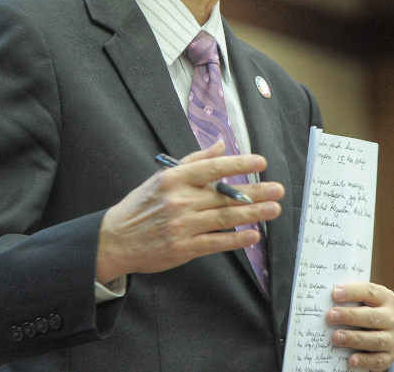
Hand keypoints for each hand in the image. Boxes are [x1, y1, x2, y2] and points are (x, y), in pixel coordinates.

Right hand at [95, 141, 283, 283]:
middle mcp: (180, 201)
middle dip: (255, 192)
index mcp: (174, 179)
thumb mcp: (161, 177)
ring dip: (252, 214)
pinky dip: (236, 240)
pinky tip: (254, 236)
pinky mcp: (184, 249)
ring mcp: (182, 226)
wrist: (115, 239)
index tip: (260, 161)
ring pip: (224, 218)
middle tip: (278, 189)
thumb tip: (219, 145)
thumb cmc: (140, 206)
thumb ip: (193, 161)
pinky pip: (215, 242)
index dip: (238, 163)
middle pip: (224, 195)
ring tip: (274, 209)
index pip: (211, 168)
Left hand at [327, 282, 393, 370]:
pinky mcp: (389, 356)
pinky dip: (364, 360)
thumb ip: (347, 300)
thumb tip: (323, 300)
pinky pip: (378, 360)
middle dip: (350, 316)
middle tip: (331, 316)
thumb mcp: (358, 302)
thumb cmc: (361, 312)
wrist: (375, 333)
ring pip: (375, 339)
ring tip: (336, 337)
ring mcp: (392, 338)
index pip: (369, 292)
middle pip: (372, 316)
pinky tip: (351, 360)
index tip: (335, 294)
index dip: (352, 292)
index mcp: (385, 298)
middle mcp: (392, 318)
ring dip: (354, 338)